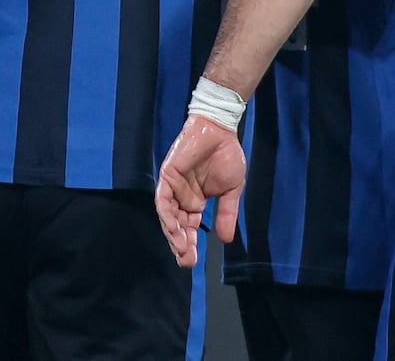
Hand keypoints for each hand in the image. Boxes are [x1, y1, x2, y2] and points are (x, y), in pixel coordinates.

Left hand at [154, 114, 246, 267]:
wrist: (221, 132)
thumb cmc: (226, 157)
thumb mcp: (231, 191)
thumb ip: (226, 214)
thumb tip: (226, 240)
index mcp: (195, 202)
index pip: (189, 228)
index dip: (189, 245)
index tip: (192, 262)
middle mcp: (182, 197)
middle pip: (176, 226)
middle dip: (180, 245)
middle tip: (186, 261)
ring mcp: (173, 187)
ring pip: (168, 215)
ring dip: (173, 233)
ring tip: (181, 249)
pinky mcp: (168, 175)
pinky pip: (163, 198)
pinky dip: (166, 213)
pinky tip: (173, 227)